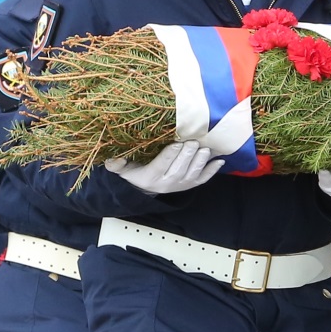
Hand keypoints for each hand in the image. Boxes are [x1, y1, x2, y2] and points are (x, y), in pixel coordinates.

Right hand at [107, 140, 224, 195]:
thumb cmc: (134, 173)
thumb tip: (111, 158)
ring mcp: (180, 185)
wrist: (144, 189)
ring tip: (206, 149)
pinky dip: (212, 171)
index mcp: (150, 177)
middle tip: (193, 142)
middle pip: (179, 169)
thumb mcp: (122, 169)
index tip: (176, 143)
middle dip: (187, 155)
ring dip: (200, 162)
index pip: (161, 165)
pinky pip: (202, 179)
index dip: (169, 155)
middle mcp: (166, 183)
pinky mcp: (189, 185)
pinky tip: (220, 161)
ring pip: (192, 174)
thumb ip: (117, 164)